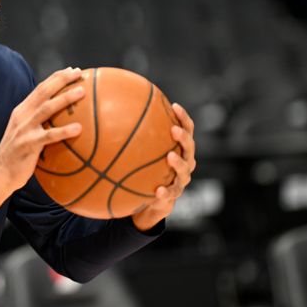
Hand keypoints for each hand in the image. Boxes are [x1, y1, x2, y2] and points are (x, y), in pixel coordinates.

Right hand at [0, 67, 84, 194]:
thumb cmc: (17, 156)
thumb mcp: (24, 134)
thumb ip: (38, 124)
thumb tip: (62, 121)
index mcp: (21, 111)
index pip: (40, 89)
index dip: (56, 78)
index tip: (72, 71)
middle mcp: (21, 116)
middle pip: (43, 92)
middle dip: (61, 79)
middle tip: (79, 73)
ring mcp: (24, 129)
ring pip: (46, 108)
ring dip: (65, 98)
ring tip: (82, 91)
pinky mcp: (28, 144)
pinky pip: (49, 136)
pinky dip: (64, 131)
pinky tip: (78, 129)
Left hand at [131, 103, 195, 231]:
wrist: (152, 200)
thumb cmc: (147, 169)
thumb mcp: (142, 153)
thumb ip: (134, 136)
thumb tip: (115, 112)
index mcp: (180, 148)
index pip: (186, 129)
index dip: (183, 118)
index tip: (174, 106)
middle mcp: (185, 161)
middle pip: (190, 147)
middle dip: (183, 138)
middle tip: (174, 130)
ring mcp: (181, 179)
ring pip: (185, 170)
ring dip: (179, 163)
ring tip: (170, 156)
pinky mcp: (174, 195)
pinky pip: (171, 194)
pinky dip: (166, 192)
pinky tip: (158, 191)